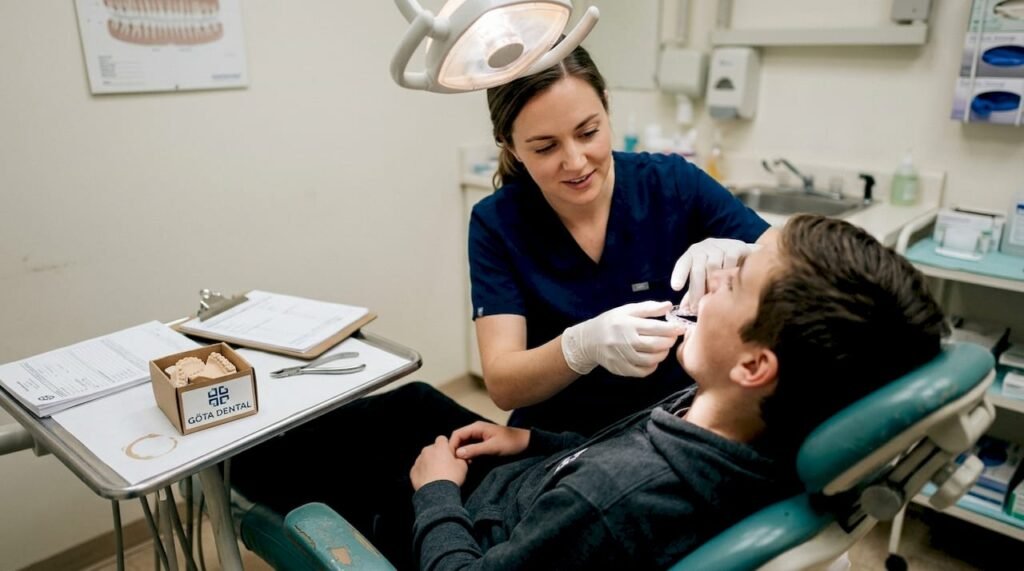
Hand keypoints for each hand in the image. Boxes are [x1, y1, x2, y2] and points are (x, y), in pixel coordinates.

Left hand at [410, 436, 467, 490]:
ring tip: (437, 475)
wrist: (437, 493)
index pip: (442, 439)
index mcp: (440, 447)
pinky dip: (423, 473)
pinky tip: (429, 481)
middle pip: (432, 449)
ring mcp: (418, 461)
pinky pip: (419, 469)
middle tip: (445, 466)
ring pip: (424, 458)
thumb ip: (461, 458)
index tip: (450, 454)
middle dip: (437, 455)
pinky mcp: (413, 472)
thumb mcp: (463, 466)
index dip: (446, 446)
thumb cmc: (451, 477)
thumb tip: (461, 456)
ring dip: (429, 463)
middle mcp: (427, 451)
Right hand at [449, 421, 529, 460]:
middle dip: (455, 450)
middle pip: (459, 438)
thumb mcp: (493, 447)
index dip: (451, 445)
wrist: (525, 443)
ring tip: (460, 464)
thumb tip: (458, 453)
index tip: (449, 458)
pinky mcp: (482, 442)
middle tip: (453, 463)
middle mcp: (476, 430)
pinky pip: (470, 447)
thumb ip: (475, 450)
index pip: (457, 434)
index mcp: (477, 427)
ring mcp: (479, 436)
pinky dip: (467, 454)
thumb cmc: (511, 443)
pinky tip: (468, 462)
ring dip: (461, 452)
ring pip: (464, 443)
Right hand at [561, 301, 684, 376]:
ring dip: (662, 354)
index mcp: (627, 323)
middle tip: (673, 338)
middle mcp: (624, 341)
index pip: (655, 327)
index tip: (681, 328)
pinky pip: (642, 371)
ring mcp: (622, 357)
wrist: (589, 340)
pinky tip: (653, 359)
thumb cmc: (612, 322)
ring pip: (651, 360)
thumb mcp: (627, 310)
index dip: (672, 328)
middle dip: (669, 342)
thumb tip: (669, 305)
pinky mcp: (621, 369)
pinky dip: (652, 366)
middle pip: (655, 345)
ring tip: (663, 348)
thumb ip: (649, 308)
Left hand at [670, 238, 755, 311]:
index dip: (679, 275)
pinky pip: (730, 261)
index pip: (682, 264)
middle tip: (696, 308)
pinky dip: (729, 273)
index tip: (675, 288)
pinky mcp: (735, 246)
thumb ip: (693, 291)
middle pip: (697, 270)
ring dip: (713, 284)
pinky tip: (731, 284)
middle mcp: (704, 248)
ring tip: (714, 298)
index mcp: (692, 254)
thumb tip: (684, 309)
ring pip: (713, 266)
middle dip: (696, 290)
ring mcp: (719, 246)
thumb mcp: (704, 276)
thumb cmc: (718, 267)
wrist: (741, 252)